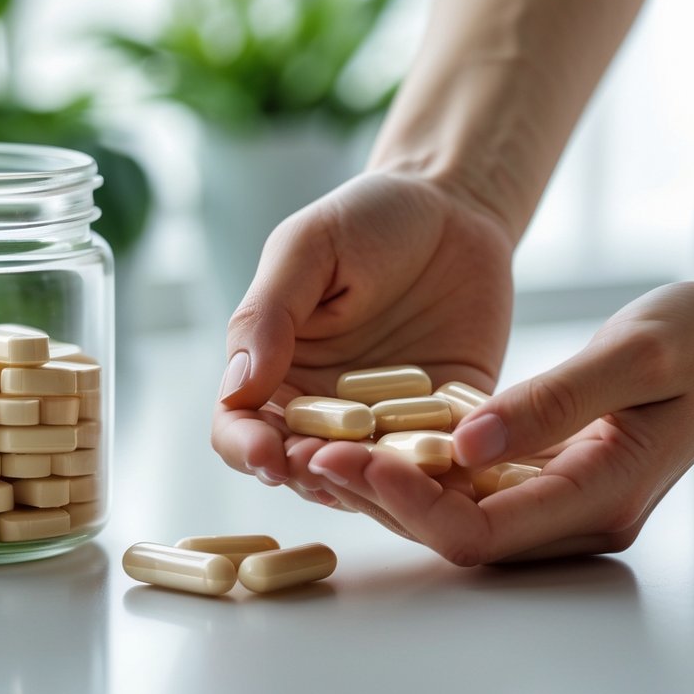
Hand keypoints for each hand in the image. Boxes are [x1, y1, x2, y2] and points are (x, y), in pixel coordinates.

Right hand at [211, 170, 514, 518]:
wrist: (456, 207)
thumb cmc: (369, 217)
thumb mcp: (310, 249)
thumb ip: (268, 314)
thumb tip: (236, 388)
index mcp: (274, 366)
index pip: (239, 425)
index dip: (245, 448)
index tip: (266, 454)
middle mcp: (323, 405)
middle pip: (298, 464)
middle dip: (308, 475)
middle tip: (324, 468)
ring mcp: (385, 421)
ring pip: (367, 478)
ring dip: (370, 486)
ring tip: (381, 475)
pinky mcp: (447, 422)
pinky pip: (439, 462)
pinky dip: (438, 475)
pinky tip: (443, 466)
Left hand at [303, 278, 693, 563]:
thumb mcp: (634, 354)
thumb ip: (555, 403)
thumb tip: (467, 446)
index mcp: (601, 497)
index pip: (484, 530)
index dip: (410, 503)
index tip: (351, 458)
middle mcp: (572, 515)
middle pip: (455, 531)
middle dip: (379, 496)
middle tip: (309, 451)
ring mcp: (556, 500)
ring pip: (453, 511)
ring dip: (385, 483)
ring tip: (317, 442)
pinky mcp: (541, 475)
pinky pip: (467, 484)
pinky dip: (414, 464)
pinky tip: (367, 432)